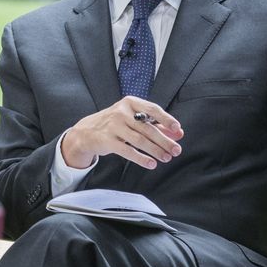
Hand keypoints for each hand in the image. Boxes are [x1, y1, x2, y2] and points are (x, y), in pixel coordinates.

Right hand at [61, 98, 184, 169]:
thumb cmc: (116, 124)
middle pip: (148, 128)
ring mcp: (113, 126)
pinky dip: (141, 159)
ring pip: (139, 140)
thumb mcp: (133, 119)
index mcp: (130, 103)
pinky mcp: (107, 141)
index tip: (177, 129)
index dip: (166, 119)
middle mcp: (121, 112)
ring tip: (166, 158)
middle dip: (164, 140)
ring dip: (155, 150)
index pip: (152, 109)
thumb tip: (178, 133)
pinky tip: (151, 164)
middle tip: (176, 150)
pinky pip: (127, 151)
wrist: (87, 131)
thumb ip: (156, 124)